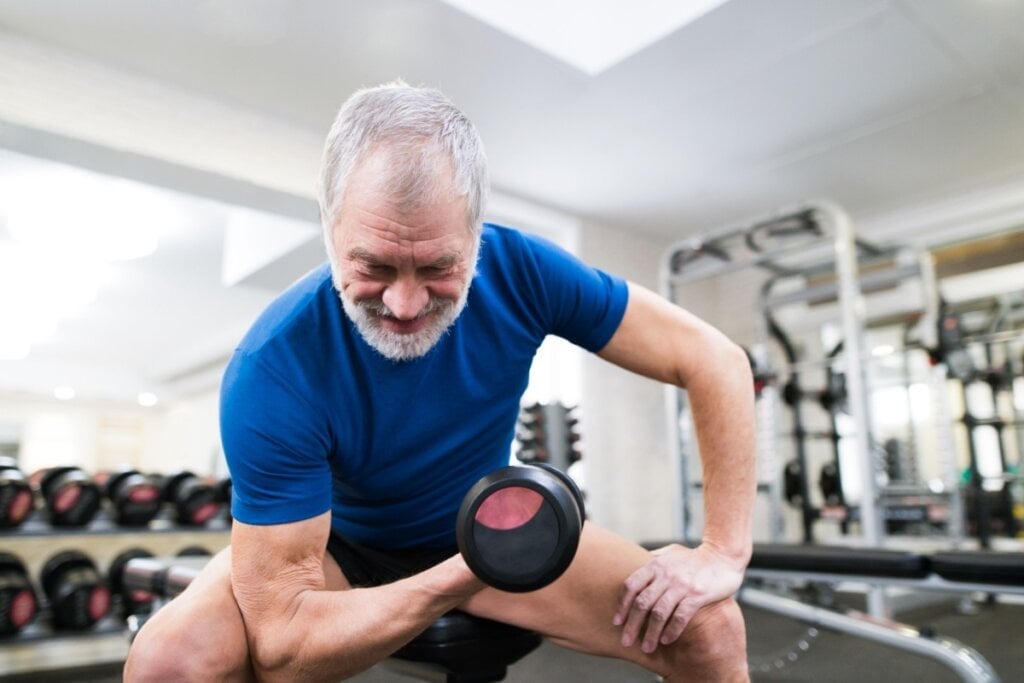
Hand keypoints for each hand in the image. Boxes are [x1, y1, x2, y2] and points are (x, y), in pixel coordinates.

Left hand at [613, 543, 744, 653]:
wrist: (723, 556)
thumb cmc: (694, 558)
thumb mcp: (670, 553)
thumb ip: (653, 560)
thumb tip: (634, 567)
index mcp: (656, 565)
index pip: (631, 586)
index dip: (622, 605)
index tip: (617, 622)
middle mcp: (666, 574)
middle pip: (641, 603)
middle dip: (632, 625)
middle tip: (626, 641)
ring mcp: (681, 585)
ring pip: (659, 613)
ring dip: (651, 633)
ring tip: (647, 648)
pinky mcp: (697, 595)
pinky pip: (680, 616)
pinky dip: (671, 630)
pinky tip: (666, 640)